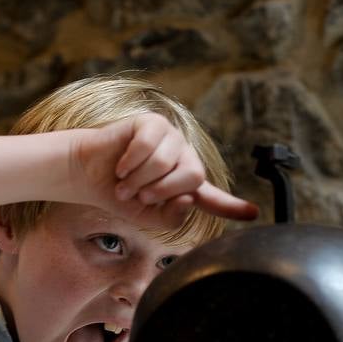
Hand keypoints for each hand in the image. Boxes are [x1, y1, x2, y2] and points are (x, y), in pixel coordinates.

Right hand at [72, 114, 257, 228]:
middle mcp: (183, 159)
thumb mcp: (146, 217)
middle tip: (140, 196)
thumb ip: (171, 218)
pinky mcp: (152, 123)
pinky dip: (129, 162)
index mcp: (185, 185)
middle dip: (161, 191)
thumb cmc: (118, 193)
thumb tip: (188, 199)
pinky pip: (148, 146)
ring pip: (166, 164)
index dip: (233, 207)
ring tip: (124, 182)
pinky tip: (120, 164)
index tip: (253, 213)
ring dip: (138, 179)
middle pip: (192, 177)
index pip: (213, 198)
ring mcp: (171, 138)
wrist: (89, 174)